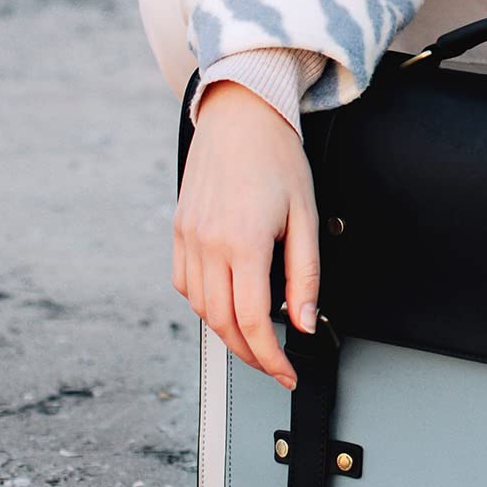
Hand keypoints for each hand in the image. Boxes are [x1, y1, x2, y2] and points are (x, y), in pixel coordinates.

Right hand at [172, 79, 322, 388]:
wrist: (241, 115)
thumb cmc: (278, 158)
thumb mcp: (306, 216)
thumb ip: (305, 274)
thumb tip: (305, 322)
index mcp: (243, 243)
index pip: (252, 322)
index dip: (271, 357)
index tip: (286, 371)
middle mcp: (208, 245)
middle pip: (222, 324)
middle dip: (250, 354)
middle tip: (275, 364)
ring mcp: (188, 238)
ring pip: (200, 309)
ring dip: (227, 332)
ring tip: (256, 338)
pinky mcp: (179, 231)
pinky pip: (186, 284)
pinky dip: (206, 304)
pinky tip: (228, 303)